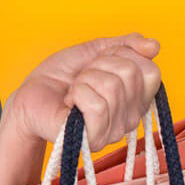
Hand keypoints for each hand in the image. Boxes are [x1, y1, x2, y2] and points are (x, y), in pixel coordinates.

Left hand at [7, 32, 161, 151]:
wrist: (30, 94)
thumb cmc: (62, 76)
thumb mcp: (95, 50)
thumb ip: (126, 45)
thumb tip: (154, 45)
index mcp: (137, 98)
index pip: (151, 70)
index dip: (120, 55)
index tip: (99, 62)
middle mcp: (131, 118)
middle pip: (130, 74)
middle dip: (98, 65)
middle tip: (82, 78)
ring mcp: (114, 132)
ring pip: (111, 87)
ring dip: (84, 80)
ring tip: (74, 91)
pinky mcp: (93, 140)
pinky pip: (97, 106)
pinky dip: (77, 94)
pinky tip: (69, 102)